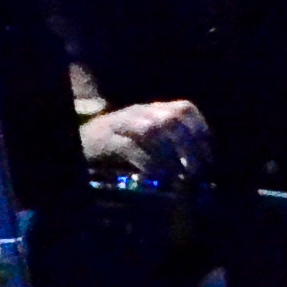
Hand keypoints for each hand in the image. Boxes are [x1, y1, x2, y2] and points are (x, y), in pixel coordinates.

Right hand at [81, 99, 211, 184]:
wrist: (78, 143)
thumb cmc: (118, 146)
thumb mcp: (147, 140)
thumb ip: (170, 147)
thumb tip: (196, 168)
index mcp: (153, 109)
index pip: (185, 109)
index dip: (200, 131)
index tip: (208, 157)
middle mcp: (139, 111)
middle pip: (171, 120)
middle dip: (189, 147)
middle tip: (196, 173)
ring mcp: (120, 122)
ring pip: (151, 130)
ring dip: (169, 155)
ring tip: (179, 177)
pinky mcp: (104, 139)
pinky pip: (129, 147)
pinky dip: (146, 162)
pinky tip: (156, 177)